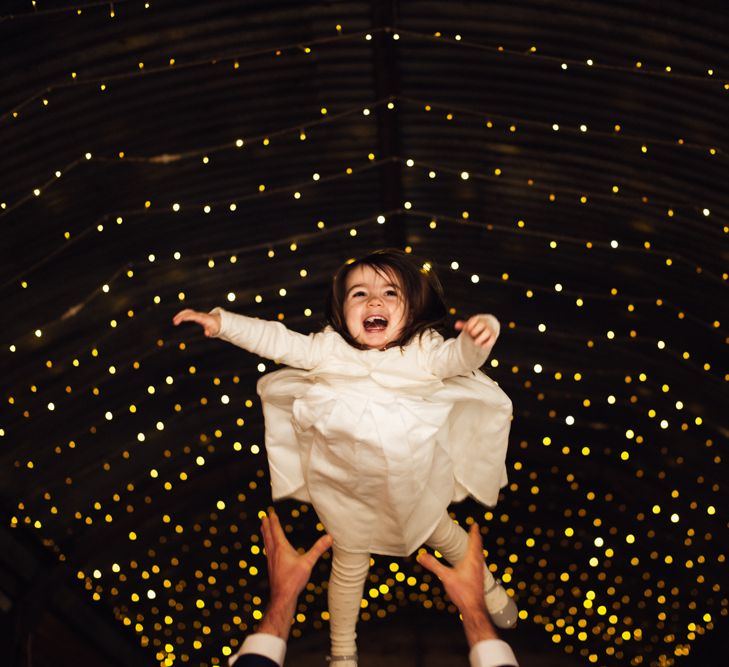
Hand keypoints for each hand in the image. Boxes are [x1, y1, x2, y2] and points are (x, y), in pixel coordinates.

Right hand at [172, 308, 220, 336]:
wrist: (218, 321)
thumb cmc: (215, 327)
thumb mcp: (214, 330)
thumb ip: (210, 332)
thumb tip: (207, 334)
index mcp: (202, 318)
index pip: (192, 316)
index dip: (185, 317)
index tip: (179, 321)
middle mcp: (198, 315)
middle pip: (188, 312)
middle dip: (181, 316)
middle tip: (174, 322)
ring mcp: (197, 314)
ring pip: (187, 311)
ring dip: (180, 314)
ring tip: (174, 320)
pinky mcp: (195, 315)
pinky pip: (188, 312)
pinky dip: (182, 314)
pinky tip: (178, 318)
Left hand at [258, 508, 332, 639]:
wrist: (282, 597)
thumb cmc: (294, 580)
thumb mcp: (308, 563)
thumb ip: (318, 549)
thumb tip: (330, 537)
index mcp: (281, 548)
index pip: (276, 530)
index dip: (273, 520)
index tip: (270, 512)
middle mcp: (274, 553)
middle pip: (268, 535)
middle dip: (266, 525)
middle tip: (263, 516)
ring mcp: (271, 560)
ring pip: (267, 543)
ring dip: (265, 534)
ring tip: (263, 528)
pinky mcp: (271, 568)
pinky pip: (268, 552)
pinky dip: (267, 545)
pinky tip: (269, 549)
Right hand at [418, 523, 498, 647]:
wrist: (473, 608)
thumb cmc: (463, 592)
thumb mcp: (445, 577)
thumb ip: (433, 565)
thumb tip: (421, 556)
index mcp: (472, 560)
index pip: (474, 542)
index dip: (474, 532)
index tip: (475, 525)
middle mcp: (478, 564)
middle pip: (479, 548)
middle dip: (477, 539)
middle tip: (475, 532)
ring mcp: (480, 572)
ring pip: (480, 556)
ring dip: (477, 548)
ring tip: (474, 545)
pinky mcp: (479, 579)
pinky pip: (479, 563)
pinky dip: (476, 558)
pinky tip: (472, 564)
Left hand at [454, 315, 496, 347]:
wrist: (489, 325)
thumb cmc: (476, 326)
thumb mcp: (470, 324)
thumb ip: (463, 325)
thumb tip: (456, 325)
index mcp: (478, 319)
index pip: (474, 320)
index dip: (469, 326)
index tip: (468, 330)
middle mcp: (485, 324)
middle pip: (481, 324)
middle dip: (475, 331)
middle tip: (472, 335)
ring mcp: (489, 330)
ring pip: (487, 332)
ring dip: (480, 339)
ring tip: (476, 342)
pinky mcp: (493, 336)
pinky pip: (492, 340)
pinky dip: (486, 344)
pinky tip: (481, 346)